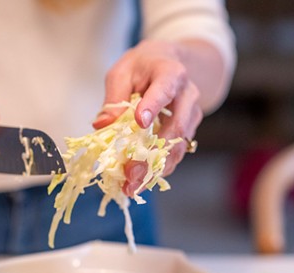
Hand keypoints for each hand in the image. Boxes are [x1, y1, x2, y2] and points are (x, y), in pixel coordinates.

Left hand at [93, 39, 202, 196]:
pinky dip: (158, 169)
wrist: (170, 65)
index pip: (165, 89)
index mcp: (171, 74)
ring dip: (156, 169)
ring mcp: (191, 116)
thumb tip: (101, 125)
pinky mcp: (187, 132)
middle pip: (176, 128)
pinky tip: (141, 182)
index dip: (153, 106)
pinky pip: (176, 153)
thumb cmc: (143, 67)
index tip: (139, 123)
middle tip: (130, 174)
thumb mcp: (122, 72)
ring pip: (178, 147)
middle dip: (152, 154)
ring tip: (132, 187)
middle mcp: (187, 96)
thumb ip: (114, 97)